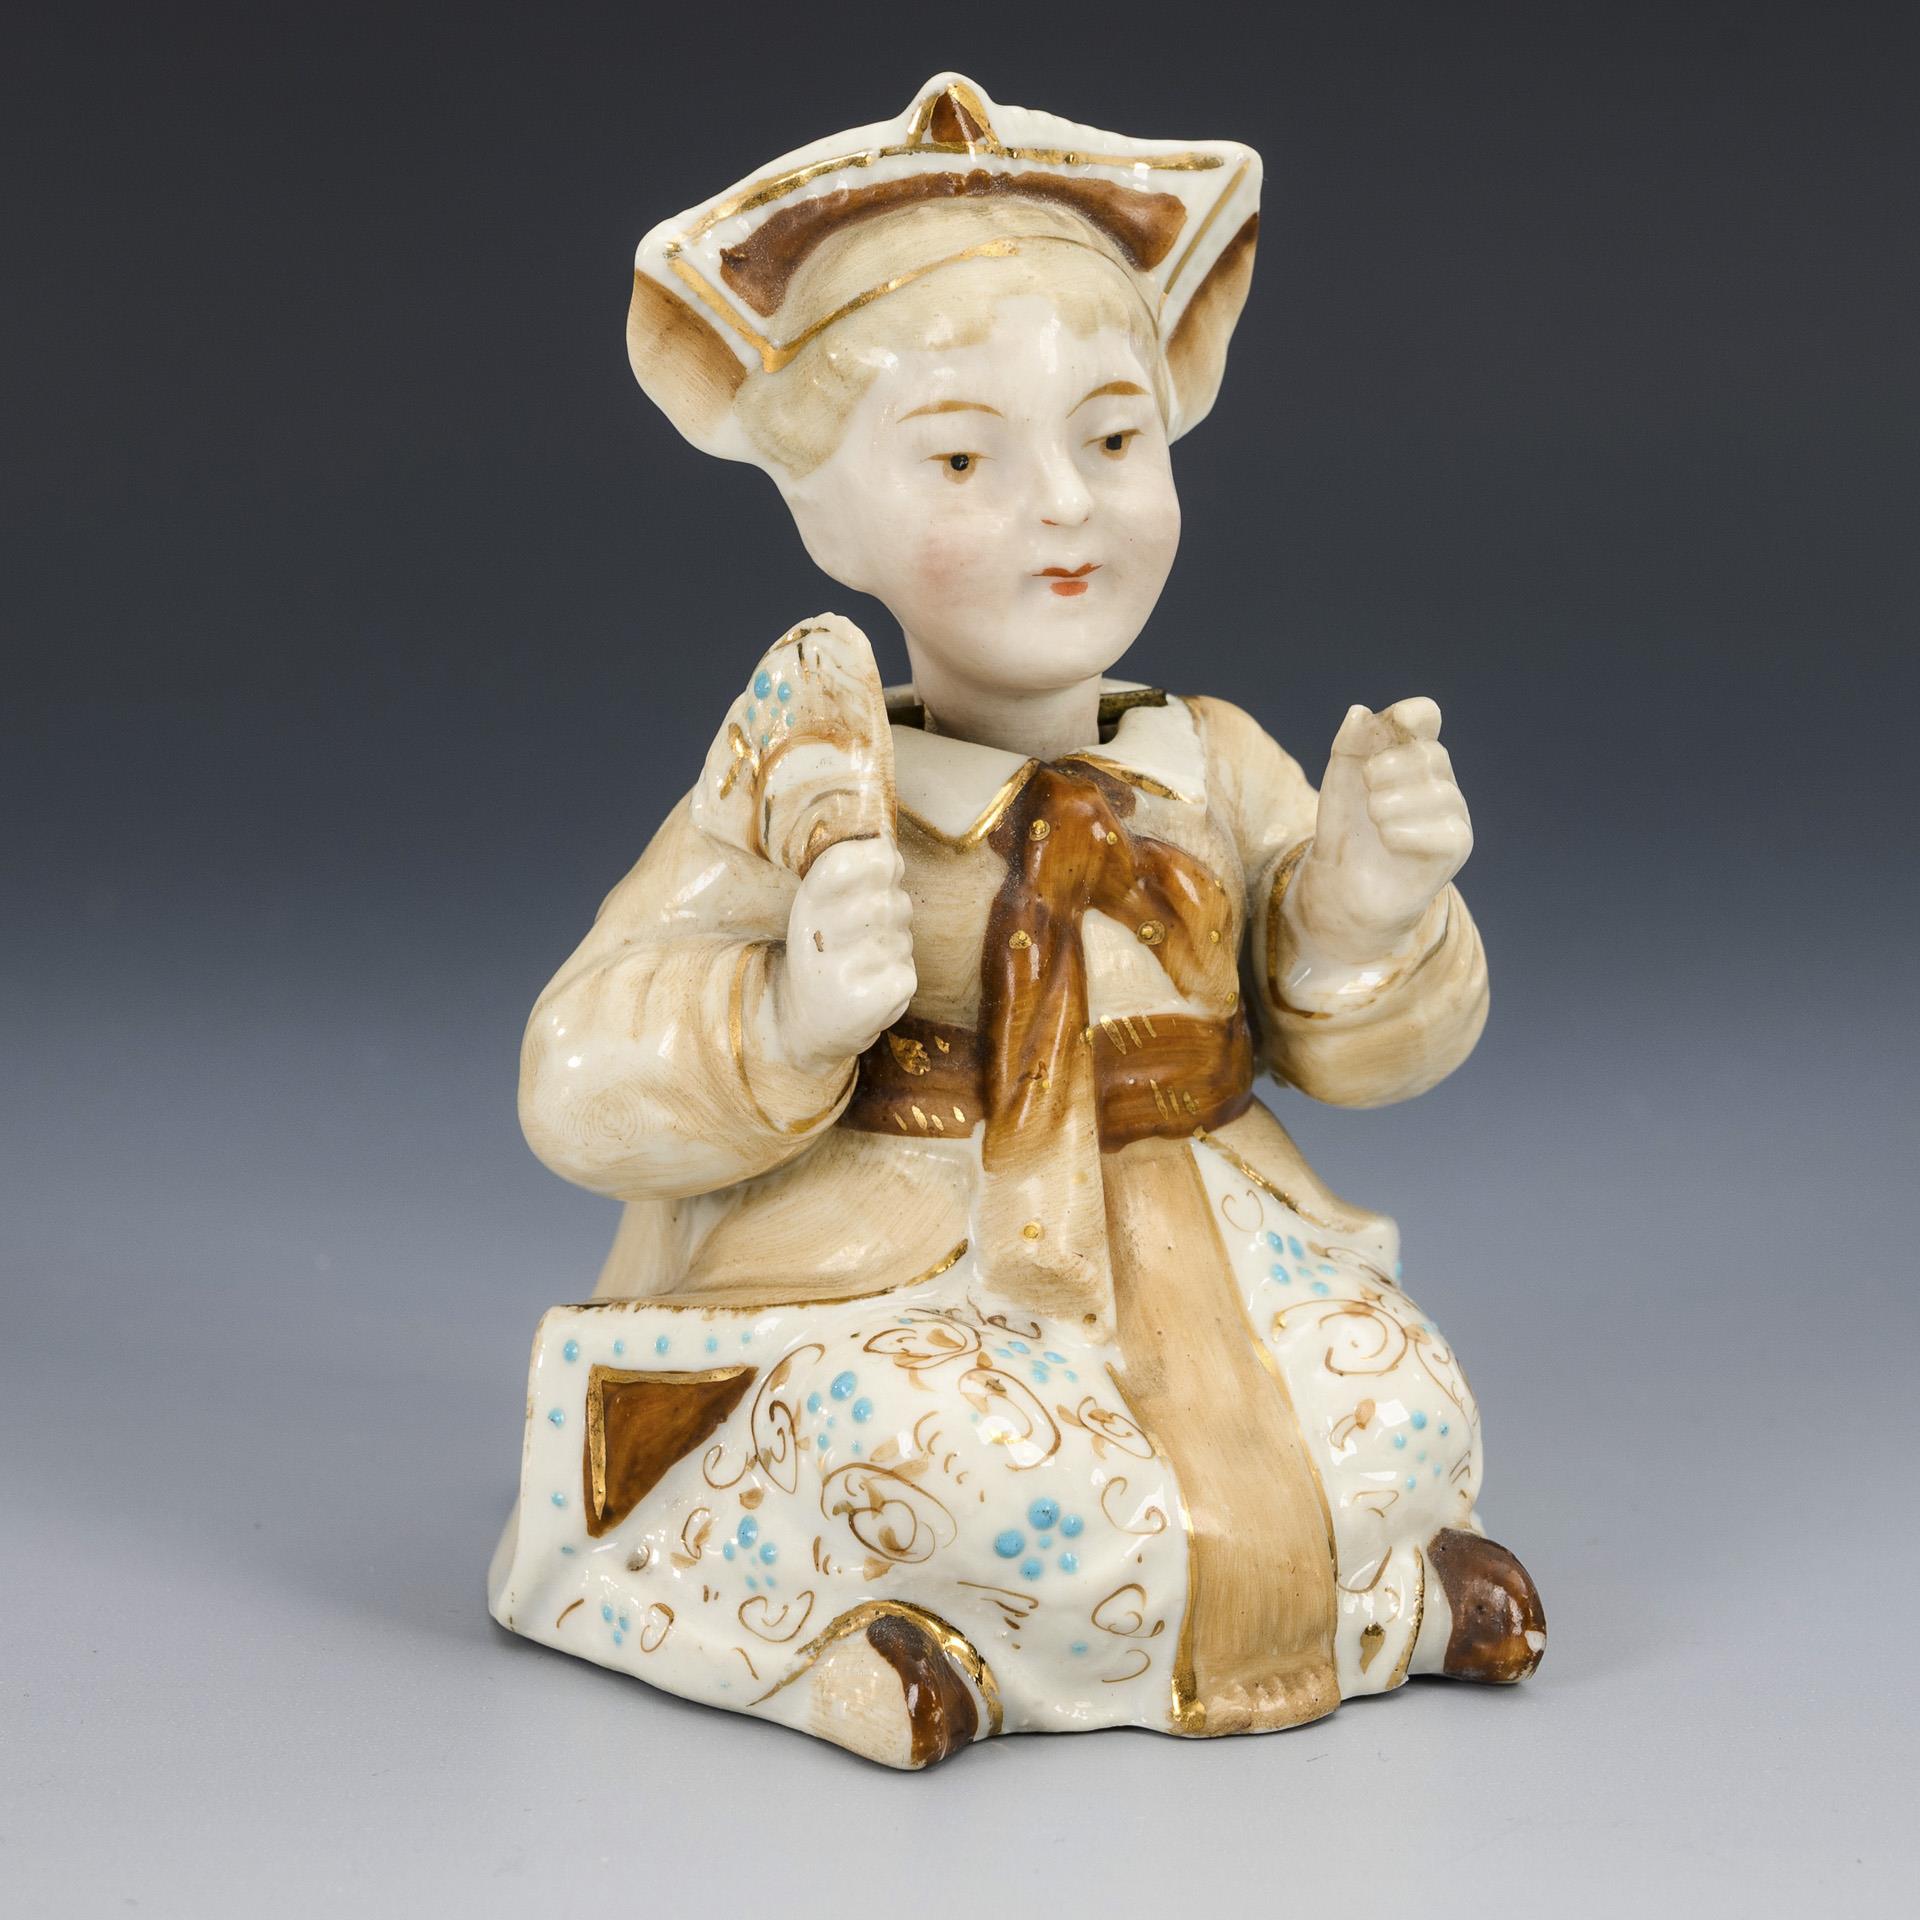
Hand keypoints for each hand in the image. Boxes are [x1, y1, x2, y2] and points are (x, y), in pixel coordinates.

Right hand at [776, 837, 915, 1071]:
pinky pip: (907, 972)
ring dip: (893, 947)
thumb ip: (854, 875)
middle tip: (866, 932)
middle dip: (891, 912)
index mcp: (806, 906)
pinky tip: (871, 986)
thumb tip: (889, 851)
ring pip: (902, 937)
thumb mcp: (822, 908)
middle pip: (891, 901)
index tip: (880, 861)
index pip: (842, 864)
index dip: (872, 859)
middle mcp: (820, 937)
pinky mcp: (871, 1000)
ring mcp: (844, 971)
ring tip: (865, 962)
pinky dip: (897, 977)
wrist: (811, 1022)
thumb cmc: (828, 951)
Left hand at [1290, 697, 1471, 966]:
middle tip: (1367, 794)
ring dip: (1388, 805)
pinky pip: (1441, 830)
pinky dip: (1402, 833)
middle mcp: (1439, 778)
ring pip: (1434, 791)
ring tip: (1374, 820)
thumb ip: (1349, 744)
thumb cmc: (1345, 830)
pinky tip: (1388, 840)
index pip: (1424, 717)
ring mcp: (1453, 811)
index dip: (1408, 716)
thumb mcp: (1339, 781)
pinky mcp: (1458, 844)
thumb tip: (1360, 712)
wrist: (1342, 886)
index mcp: (1412, 755)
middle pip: (1425, 753)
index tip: (1389, 726)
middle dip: (1383, 770)